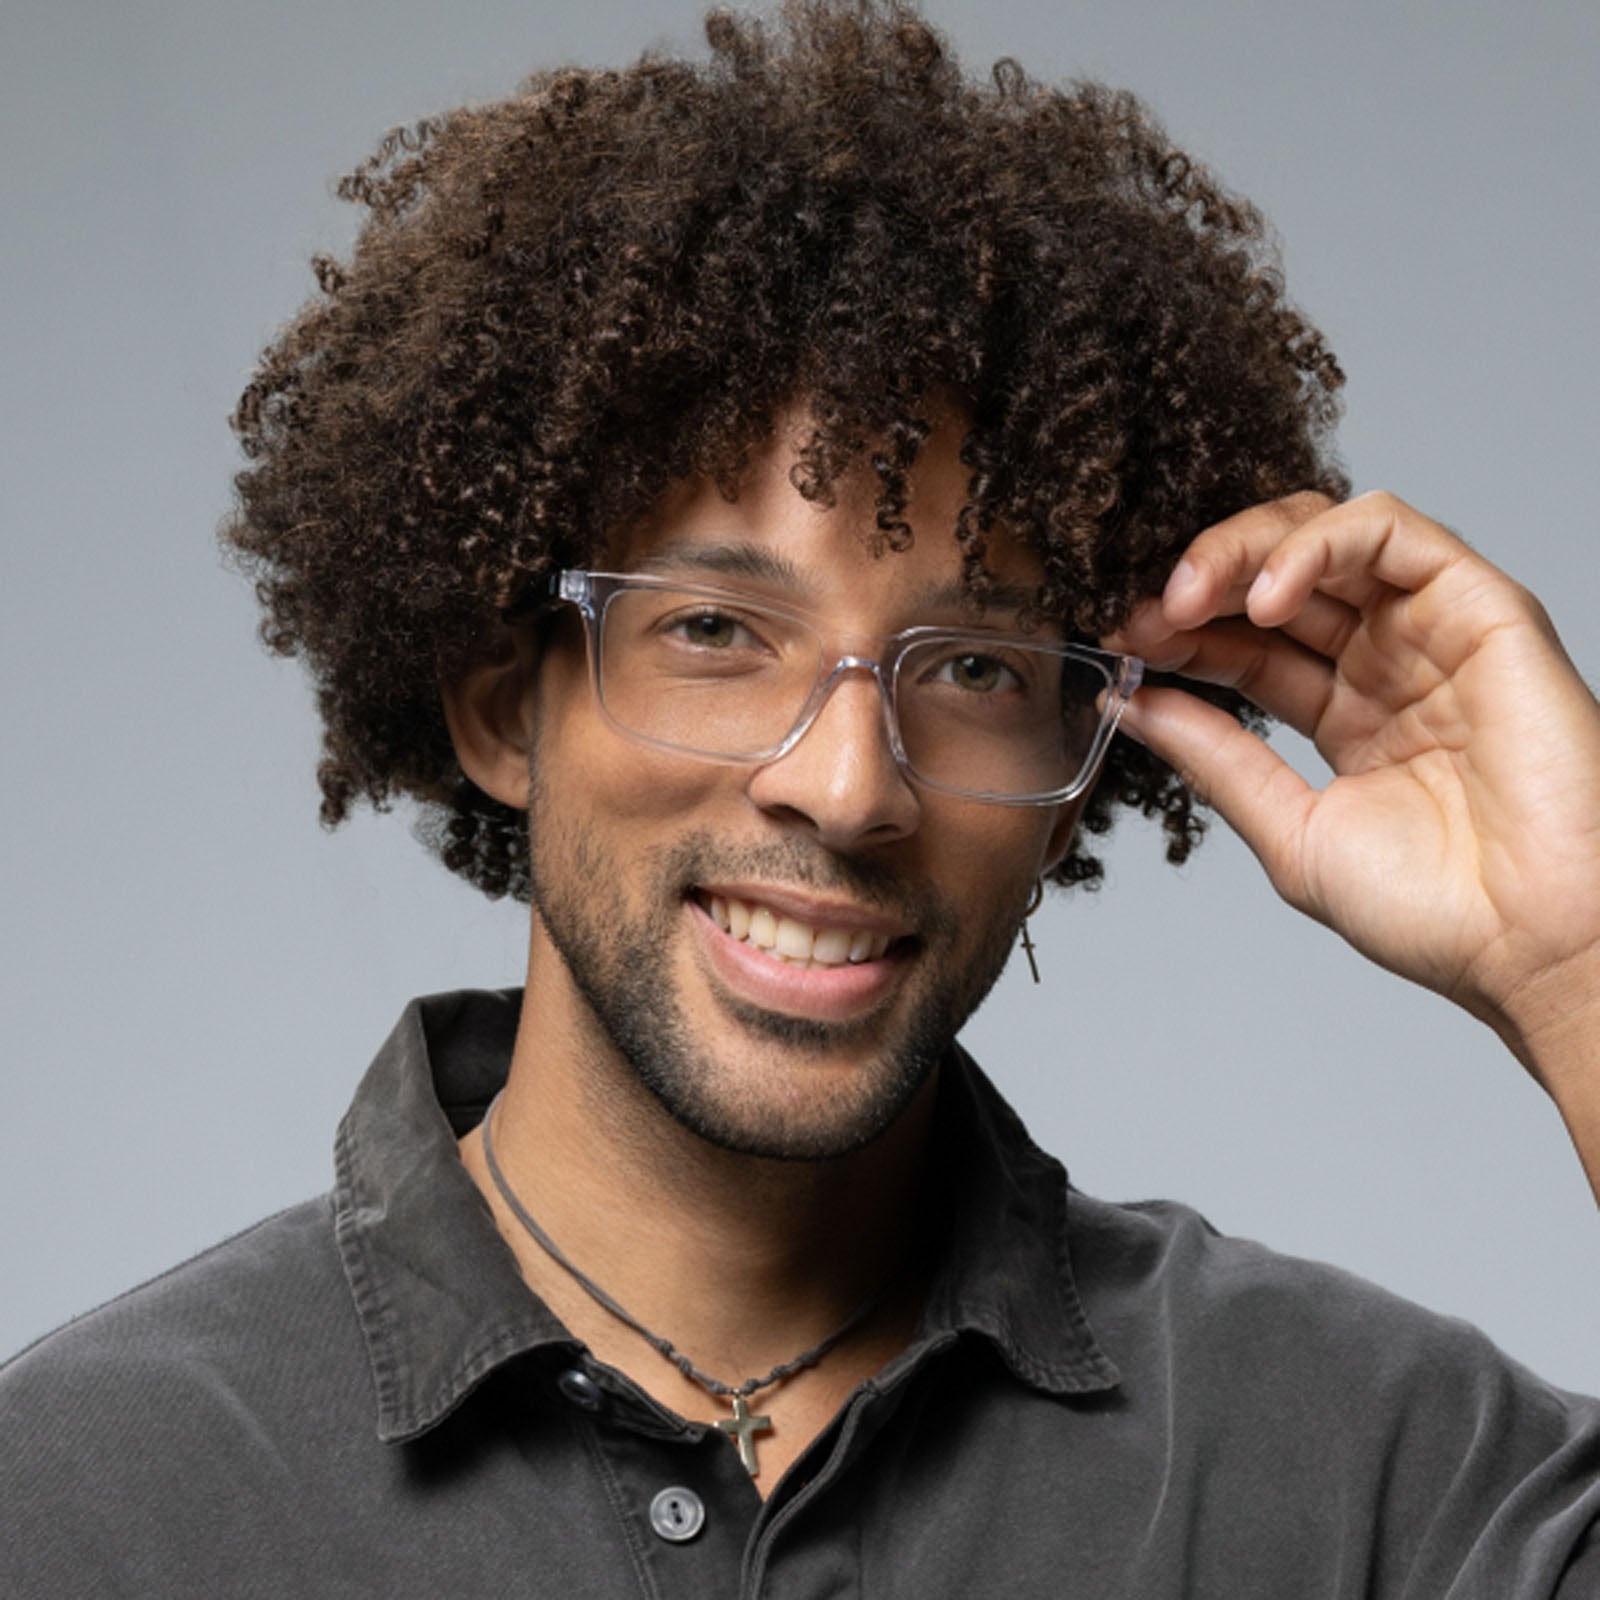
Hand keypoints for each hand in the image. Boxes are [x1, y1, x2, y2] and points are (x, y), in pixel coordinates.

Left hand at [1106, 491, 1599, 1108]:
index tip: (1121, 647)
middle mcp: (1390, 662)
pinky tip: (1265, 599)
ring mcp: (1434, 631)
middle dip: (1198, 585)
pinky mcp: (1481, 606)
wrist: (1533, 944)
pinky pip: (1390, 531)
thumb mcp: (1292, 829)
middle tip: (1142, 615)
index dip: (1181, 636)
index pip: (1247, 644)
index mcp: (1348, 714)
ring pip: (1326, 534)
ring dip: (1242, 552)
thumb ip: (1215, 759)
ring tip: (1186, 599)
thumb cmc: (1436, 911)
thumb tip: (1129, 704)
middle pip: (1277, 579)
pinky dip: (1316, 545)